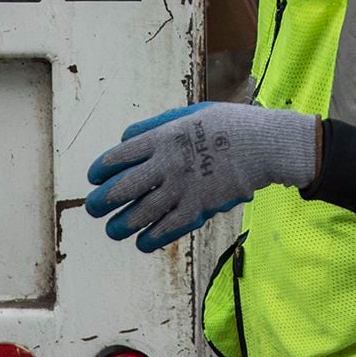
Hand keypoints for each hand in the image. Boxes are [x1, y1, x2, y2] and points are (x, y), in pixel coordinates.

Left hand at [85, 101, 315, 251]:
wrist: (263, 145)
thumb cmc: (228, 125)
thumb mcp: (189, 114)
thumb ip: (155, 126)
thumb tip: (125, 138)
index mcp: (162, 138)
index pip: (118, 157)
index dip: (100, 170)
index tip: (92, 178)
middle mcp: (166, 164)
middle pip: (122, 188)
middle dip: (101, 201)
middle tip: (93, 209)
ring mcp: (181, 189)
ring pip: (140, 214)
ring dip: (121, 225)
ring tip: (113, 230)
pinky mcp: (198, 208)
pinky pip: (167, 229)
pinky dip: (151, 238)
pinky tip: (142, 242)